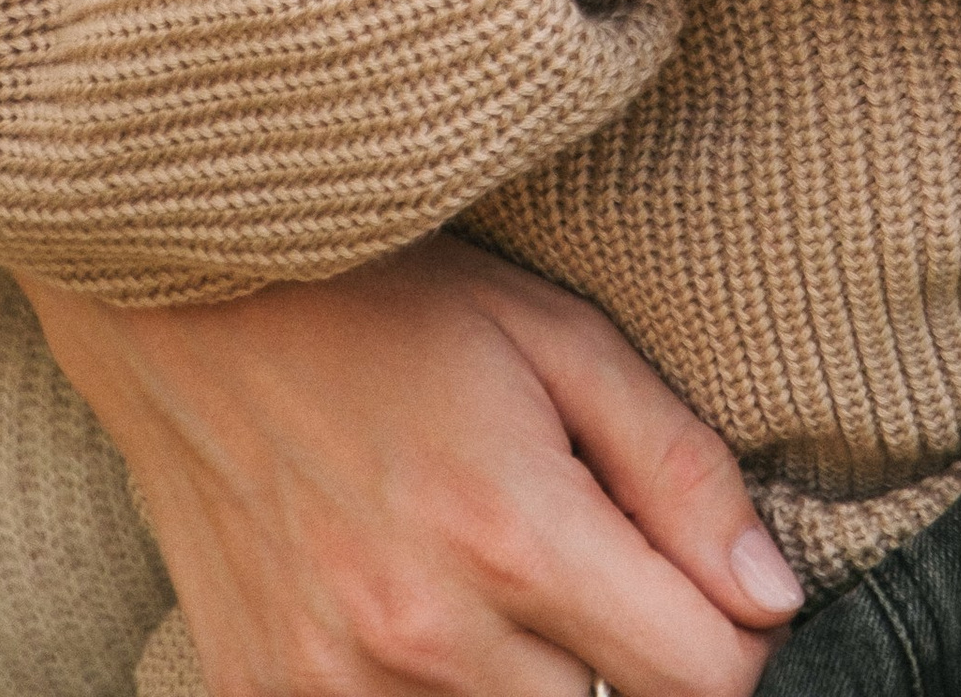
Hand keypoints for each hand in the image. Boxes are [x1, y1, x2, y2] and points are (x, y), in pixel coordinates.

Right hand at [26, 237, 801, 696]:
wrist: (185, 304)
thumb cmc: (389, 301)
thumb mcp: (558, 337)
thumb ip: (680, 471)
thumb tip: (775, 601)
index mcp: (512, 534)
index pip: (701, 681)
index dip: (736, 641)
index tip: (720, 592)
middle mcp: (423, 636)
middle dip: (623, 652)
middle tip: (580, 552)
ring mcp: (334, 686)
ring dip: (526, 676)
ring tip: (485, 565)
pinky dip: (431, 686)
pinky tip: (414, 600)